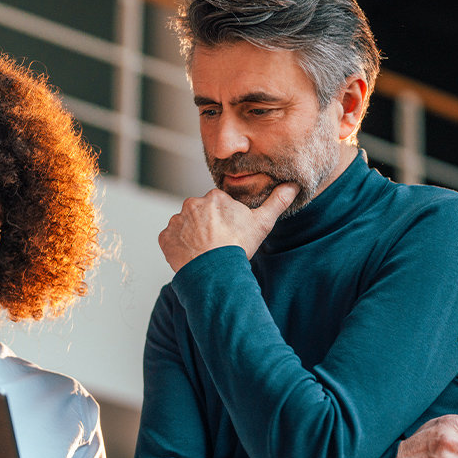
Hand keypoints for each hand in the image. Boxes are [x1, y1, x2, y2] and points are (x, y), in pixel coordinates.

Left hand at [159, 183, 298, 271]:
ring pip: (185, 226)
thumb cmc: (238, 246)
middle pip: (200, 214)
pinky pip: (171, 239)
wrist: (214, 271)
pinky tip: (191, 256)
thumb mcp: (262, 223)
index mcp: (214, 197)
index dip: (225, 219)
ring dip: (192, 235)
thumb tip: (293, 185)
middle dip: (207, 226)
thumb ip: (277, 202)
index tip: (229, 233)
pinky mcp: (165, 237)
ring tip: (205, 252)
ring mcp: (176, 221)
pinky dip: (178, 247)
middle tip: (217, 243)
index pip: (218, 205)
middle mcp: (192, 204)